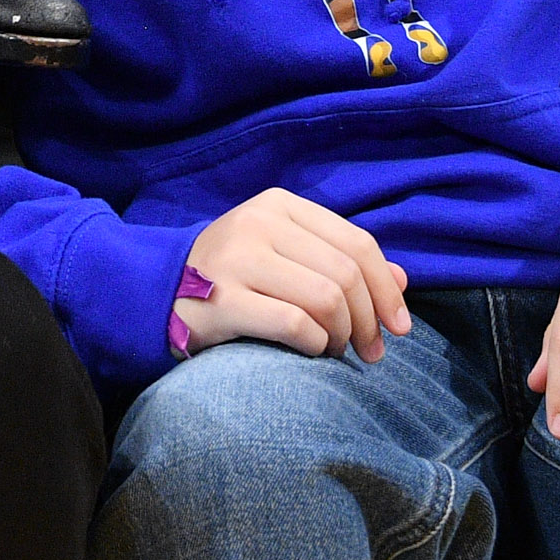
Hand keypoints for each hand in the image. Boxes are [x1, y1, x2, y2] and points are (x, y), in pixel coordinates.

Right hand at [178, 188, 409, 361]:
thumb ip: (339, 262)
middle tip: (370, 351)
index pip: (357, 243)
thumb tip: (403, 280)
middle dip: (369, 320)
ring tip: (336, 351)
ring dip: (342, 335)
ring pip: (326, 298)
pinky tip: (311, 353)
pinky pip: (294, 324)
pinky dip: (316, 345)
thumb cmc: (233, 276)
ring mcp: (237, 259)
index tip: (399, 327)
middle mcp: (258, 223)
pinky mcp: (222, 299)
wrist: (156, 292)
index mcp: (279, 206)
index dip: (387, 289)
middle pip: (345, 274)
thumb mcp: (285, 255)